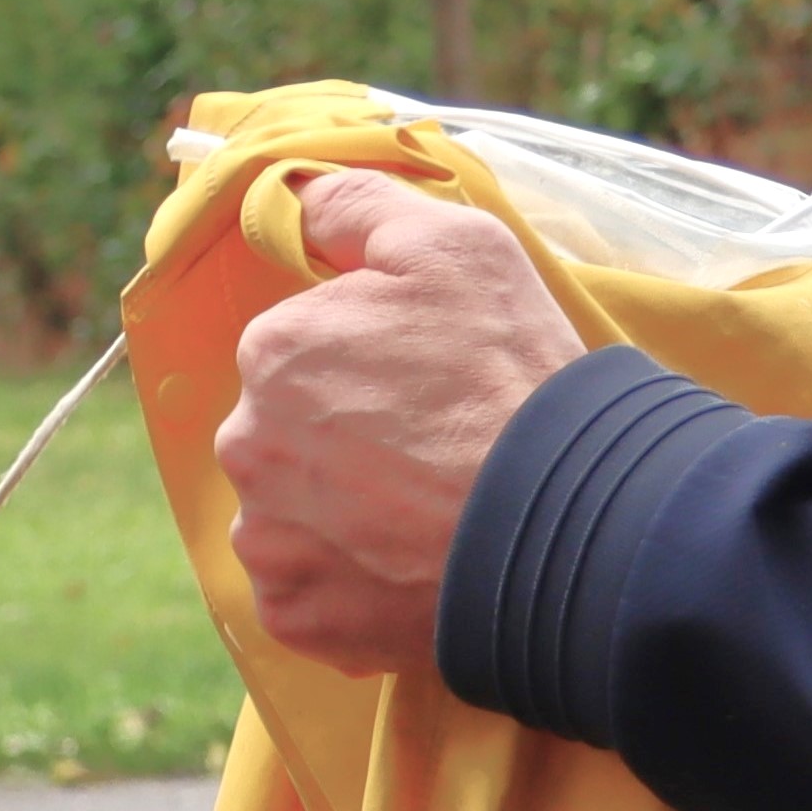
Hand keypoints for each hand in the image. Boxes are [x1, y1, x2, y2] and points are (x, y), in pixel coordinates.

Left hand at [215, 168, 586, 673]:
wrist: (565, 520)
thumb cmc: (510, 374)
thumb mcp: (454, 246)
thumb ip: (355, 206)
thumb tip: (293, 192)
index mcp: (272, 351)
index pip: (299, 349)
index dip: (368, 362)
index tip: (430, 383)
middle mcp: (246, 446)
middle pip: (287, 434)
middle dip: (344, 440)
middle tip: (433, 453)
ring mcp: (268, 540)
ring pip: (292, 514)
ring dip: (341, 514)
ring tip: (425, 516)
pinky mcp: (298, 618)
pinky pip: (308, 592)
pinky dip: (349, 583)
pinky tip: (409, 564)